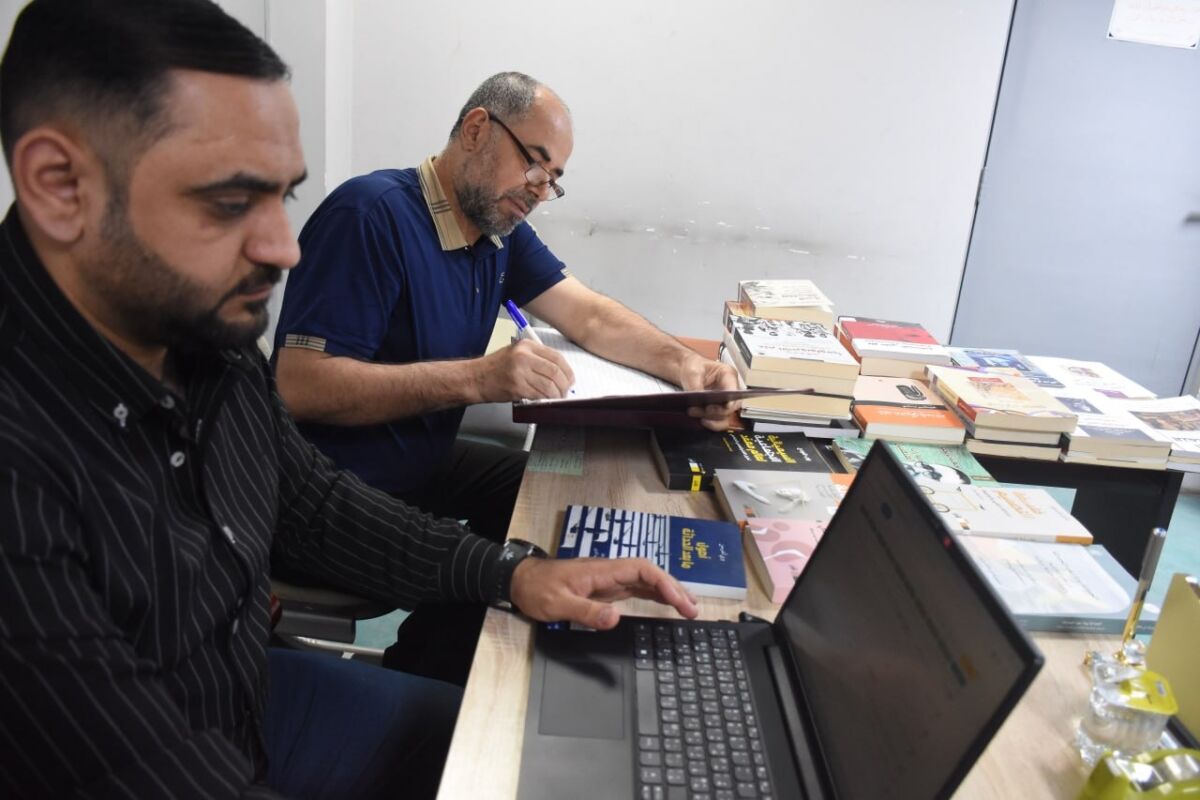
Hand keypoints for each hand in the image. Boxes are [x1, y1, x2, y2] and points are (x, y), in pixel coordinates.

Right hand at [475, 339, 575, 401]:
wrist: (476, 378)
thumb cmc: (496, 367)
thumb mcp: (516, 353)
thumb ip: (537, 358)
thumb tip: (560, 371)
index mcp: (527, 346)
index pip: (556, 357)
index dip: (567, 370)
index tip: (570, 379)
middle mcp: (524, 356)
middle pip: (555, 371)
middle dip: (564, 384)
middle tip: (565, 391)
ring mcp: (520, 372)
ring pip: (549, 385)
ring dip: (556, 395)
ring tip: (556, 398)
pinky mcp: (517, 387)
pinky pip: (538, 395)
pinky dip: (545, 399)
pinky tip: (545, 400)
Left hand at [509, 557, 699, 629]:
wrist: (521, 581)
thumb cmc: (538, 589)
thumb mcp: (558, 604)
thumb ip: (586, 612)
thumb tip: (615, 619)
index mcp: (602, 571)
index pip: (641, 569)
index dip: (663, 582)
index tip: (678, 599)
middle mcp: (610, 572)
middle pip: (650, 574)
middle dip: (674, 588)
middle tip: (693, 609)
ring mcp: (609, 580)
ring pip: (646, 580)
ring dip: (668, 591)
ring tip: (690, 607)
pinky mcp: (607, 589)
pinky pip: (637, 588)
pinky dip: (655, 594)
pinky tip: (667, 603)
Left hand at [679, 354, 741, 430]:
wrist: (685, 370)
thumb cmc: (693, 366)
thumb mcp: (692, 372)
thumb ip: (696, 385)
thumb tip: (698, 398)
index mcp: (728, 375)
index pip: (735, 390)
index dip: (731, 400)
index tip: (725, 406)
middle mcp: (730, 389)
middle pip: (731, 407)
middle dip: (716, 411)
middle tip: (703, 410)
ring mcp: (724, 400)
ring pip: (725, 416)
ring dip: (711, 419)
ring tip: (695, 413)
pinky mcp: (717, 409)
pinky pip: (718, 420)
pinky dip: (711, 423)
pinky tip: (700, 420)